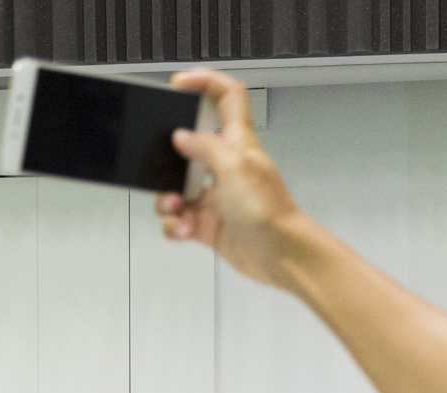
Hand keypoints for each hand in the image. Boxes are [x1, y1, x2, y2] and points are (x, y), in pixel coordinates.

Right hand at [156, 69, 306, 286]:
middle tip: (165, 165)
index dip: (205, 82)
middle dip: (168, 158)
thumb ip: (204, 146)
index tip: (180, 83)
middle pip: (187, 148)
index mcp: (237, 142)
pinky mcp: (207, 224)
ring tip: (176, 206)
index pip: (226, 97)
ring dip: (167, 199)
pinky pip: (178, 220)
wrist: (281, 256)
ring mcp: (215, 196)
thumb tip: (181, 136)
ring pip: (175, 188)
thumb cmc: (270, 211)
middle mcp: (225, 166)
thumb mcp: (234, 166)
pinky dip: (174, 225)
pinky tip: (184, 229)